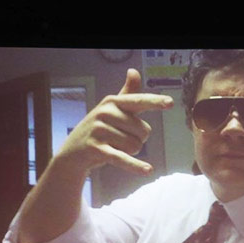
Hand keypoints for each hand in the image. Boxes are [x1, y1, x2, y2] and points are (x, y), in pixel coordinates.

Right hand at [56, 69, 173, 175]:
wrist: (73, 152)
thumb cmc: (99, 129)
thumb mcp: (112, 109)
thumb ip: (127, 93)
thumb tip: (134, 71)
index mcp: (113, 102)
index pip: (139, 101)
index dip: (155, 102)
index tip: (170, 103)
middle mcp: (106, 113)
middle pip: (143, 131)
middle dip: (138, 139)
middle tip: (121, 139)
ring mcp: (100, 131)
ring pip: (136, 146)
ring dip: (131, 152)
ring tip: (115, 147)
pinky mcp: (97, 149)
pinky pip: (123, 157)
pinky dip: (135, 165)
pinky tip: (147, 170)